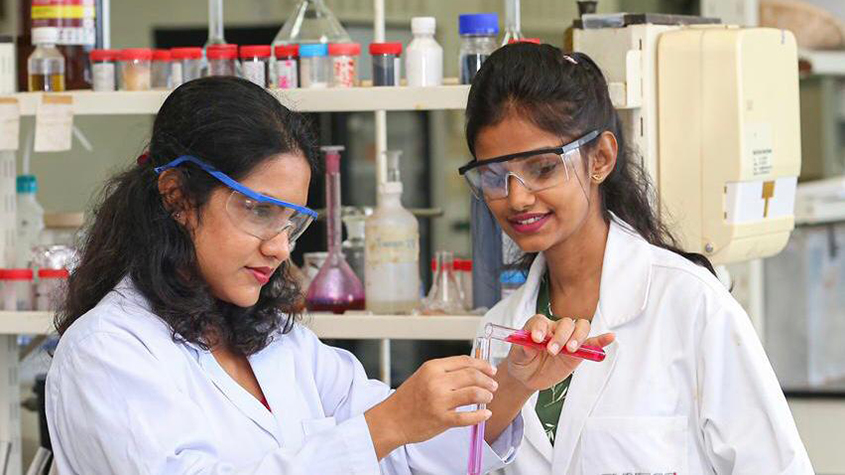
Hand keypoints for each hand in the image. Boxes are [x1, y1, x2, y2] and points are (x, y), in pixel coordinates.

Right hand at [365, 355, 497, 458]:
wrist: (391, 420)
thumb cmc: (408, 399)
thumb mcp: (424, 376)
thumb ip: (445, 371)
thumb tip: (472, 369)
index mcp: (432, 368)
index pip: (465, 361)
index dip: (482, 364)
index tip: (491, 369)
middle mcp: (436, 382)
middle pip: (472, 376)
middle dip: (488, 380)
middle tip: (493, 385)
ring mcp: (439, 401)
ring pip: (474, 394)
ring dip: (486, 395)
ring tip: (488, 398)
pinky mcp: (442, 419)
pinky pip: (468, 417)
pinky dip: (480, 415)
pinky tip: (485, 414)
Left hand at [506, 314, 614, 390]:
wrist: (527, 376)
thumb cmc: (521, 361)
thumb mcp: (517, 356)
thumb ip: (523, 348)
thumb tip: (530, 343)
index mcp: (538, 325)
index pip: (541, 321)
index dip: (540, 328)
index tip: (536, 339)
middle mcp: (554, 328)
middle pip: (565, 323)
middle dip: (560, 336)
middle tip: (552, 351)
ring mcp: (568, 339)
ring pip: (580, 327)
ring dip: (577, 337)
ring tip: (570, 349)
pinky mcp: (578, 351)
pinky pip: (592, 343)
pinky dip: (601, 339)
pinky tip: (610, 337)